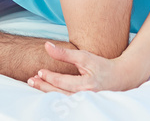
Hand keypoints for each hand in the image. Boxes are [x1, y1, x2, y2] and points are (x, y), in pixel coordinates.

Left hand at [27, 42, 148, 93]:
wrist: (119, 78)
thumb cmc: (101, 66)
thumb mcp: (85, 56)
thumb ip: (65, 53)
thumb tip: (47, 46)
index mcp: (87, 84)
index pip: (63, 82)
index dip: (49, 77)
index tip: (39, 71)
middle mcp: (85, 96)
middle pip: (59, 94)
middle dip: (43, 87)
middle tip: (31, 80)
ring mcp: (85, 102)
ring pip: (61, 100)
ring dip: (47, 92)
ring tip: (36, 84)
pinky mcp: (83, 104)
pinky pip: (65, 102)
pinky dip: (55, 96)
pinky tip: (47, 91)